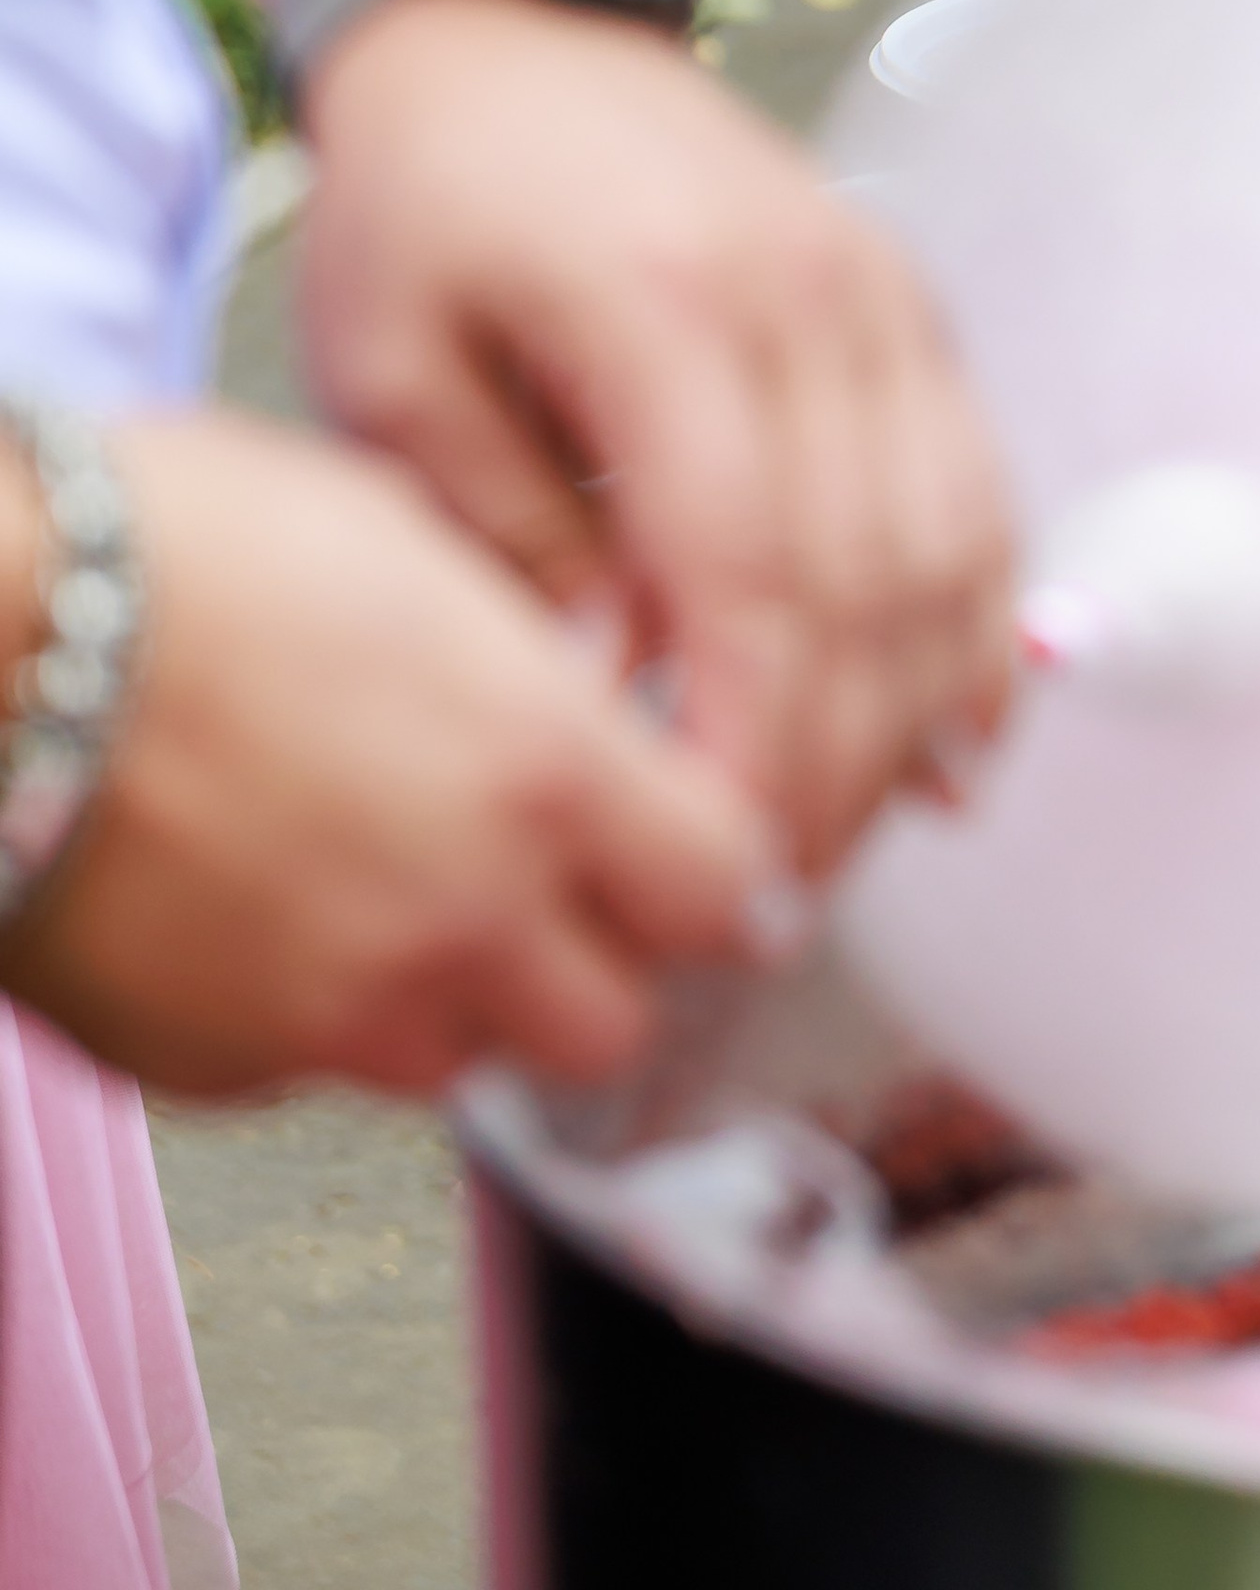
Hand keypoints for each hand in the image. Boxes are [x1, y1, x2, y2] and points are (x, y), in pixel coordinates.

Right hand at [0, 409, 767, 1095]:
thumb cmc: (181, 546)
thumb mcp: (412, 542)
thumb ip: (529, 660)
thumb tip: (589, 699)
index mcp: (541, 771)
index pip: (724, 888)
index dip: (720, 869)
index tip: (700, 845)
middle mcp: (463, 916)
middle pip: (616, 1019)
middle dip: (602, 961)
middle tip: (557, 887)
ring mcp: (338, 1012)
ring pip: (470, 1062)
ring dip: (466, 1000)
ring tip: (397, 891)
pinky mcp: (224, 1066)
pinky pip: (324, 1072)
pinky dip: (326, 1017)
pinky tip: (274, 912)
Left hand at [292, 0, 1017, 873]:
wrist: (510, 30)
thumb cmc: (430, 199)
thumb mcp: (393, 370)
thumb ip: (503, 536)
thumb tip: (609, 703)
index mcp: (669, 308)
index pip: (754, 569)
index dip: (757, 738)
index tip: (720, 862)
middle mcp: (809, 298)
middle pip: (869, 578)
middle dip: (836, 763)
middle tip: (777, 895)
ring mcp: (878, 295)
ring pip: (951, 541)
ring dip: (919, 709)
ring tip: (855, 837)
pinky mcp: (908, 303)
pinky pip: (979, 480)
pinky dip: (980, 615)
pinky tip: (956, 728)